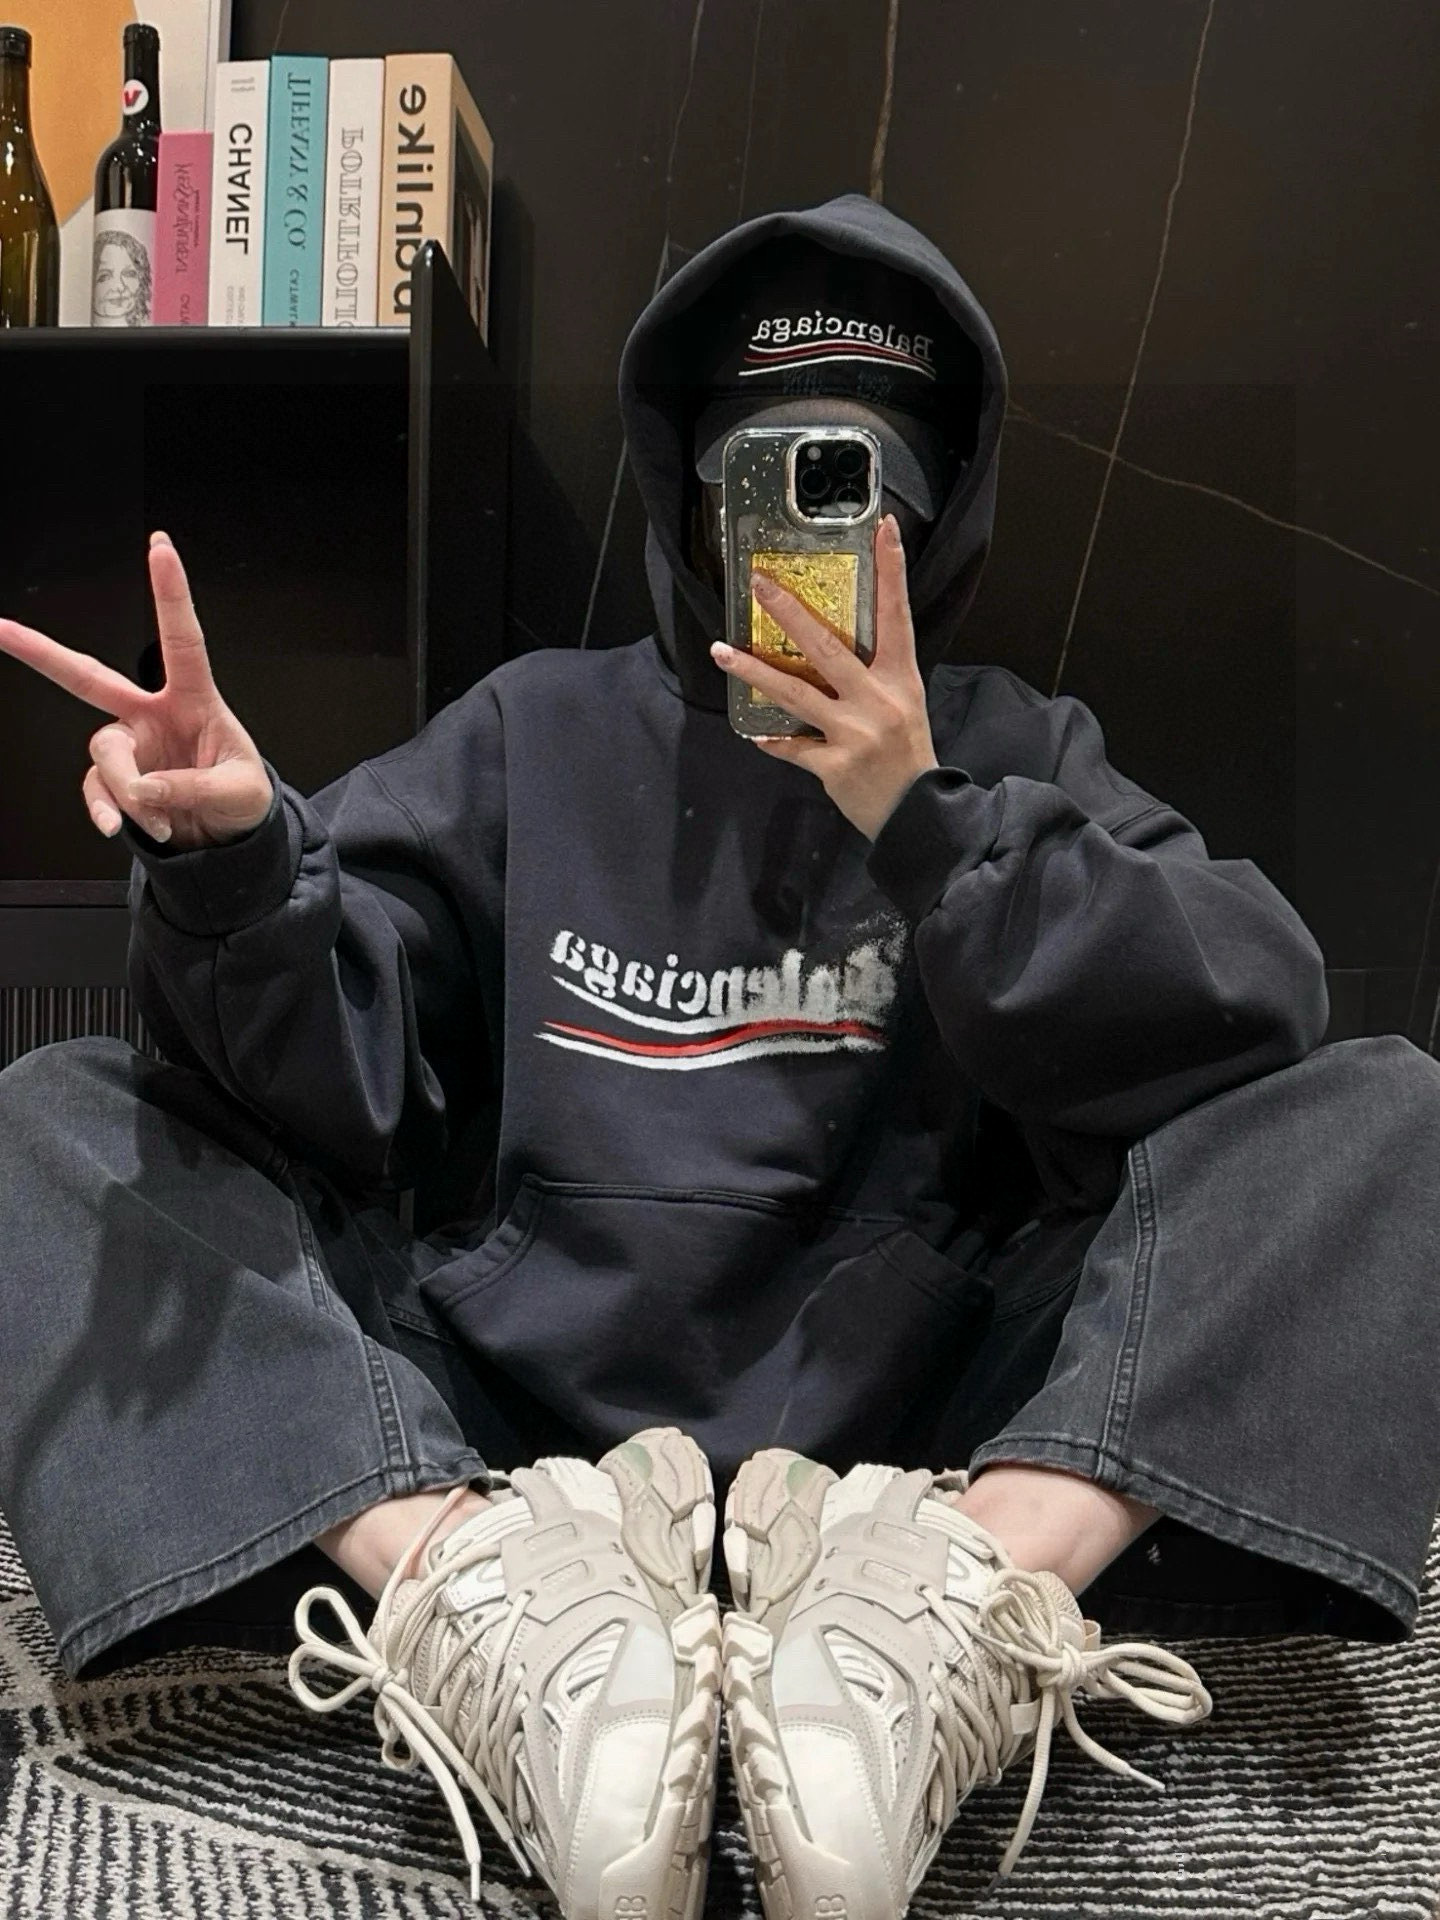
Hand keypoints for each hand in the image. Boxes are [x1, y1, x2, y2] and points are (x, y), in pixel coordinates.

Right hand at [0, 532, 272, 851]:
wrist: (231, 841)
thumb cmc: (243, 801)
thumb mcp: (238, 793)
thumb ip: (192, 788)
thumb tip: (144, 788)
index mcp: (194, 701)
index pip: (181, 641)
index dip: (170, 595)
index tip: (160, 549)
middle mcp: (151, 716)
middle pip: (88, 677)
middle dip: (42, 652)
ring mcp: (129, 747)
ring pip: (103, 753)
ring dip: (128, 789)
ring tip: (162, 816)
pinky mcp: (114, 782)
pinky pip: (96, 791)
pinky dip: (110, 812)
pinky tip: (129, 828)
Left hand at [709, 512, 938, 840]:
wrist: (919, 812)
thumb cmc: (909, 753)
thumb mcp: (904, 703)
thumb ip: (873, 675)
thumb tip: (827, 647)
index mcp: (900, 678)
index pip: (896, 614)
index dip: (892, 570)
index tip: (884, 528)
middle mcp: (876, 699)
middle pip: (826, 646)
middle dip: (789, 611)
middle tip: (758, 583)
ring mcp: (853, 733)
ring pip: (793, 692)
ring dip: (753, 670)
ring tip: (721, 651)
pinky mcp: (833, 765)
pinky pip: (791, 746)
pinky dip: (772, 740)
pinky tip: (754, 733)